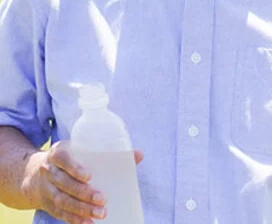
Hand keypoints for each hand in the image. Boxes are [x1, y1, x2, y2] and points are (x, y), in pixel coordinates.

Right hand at [22, 140, 143, 223]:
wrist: (35, 174)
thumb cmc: (71, 159)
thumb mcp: (82, 151)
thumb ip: (110, 153)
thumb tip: (139, 154)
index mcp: (58, 153)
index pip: (62, 158)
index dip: (74, 167)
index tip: (89, 176)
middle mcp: (49, 170)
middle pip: (64, 183)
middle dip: (83, 193)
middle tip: (103, 199)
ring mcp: (47, 188)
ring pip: (62, 200)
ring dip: (81, 209)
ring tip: (100, 213)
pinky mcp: (48, 204)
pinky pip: (60, 213)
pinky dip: (74, 219)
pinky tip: (87, 223)